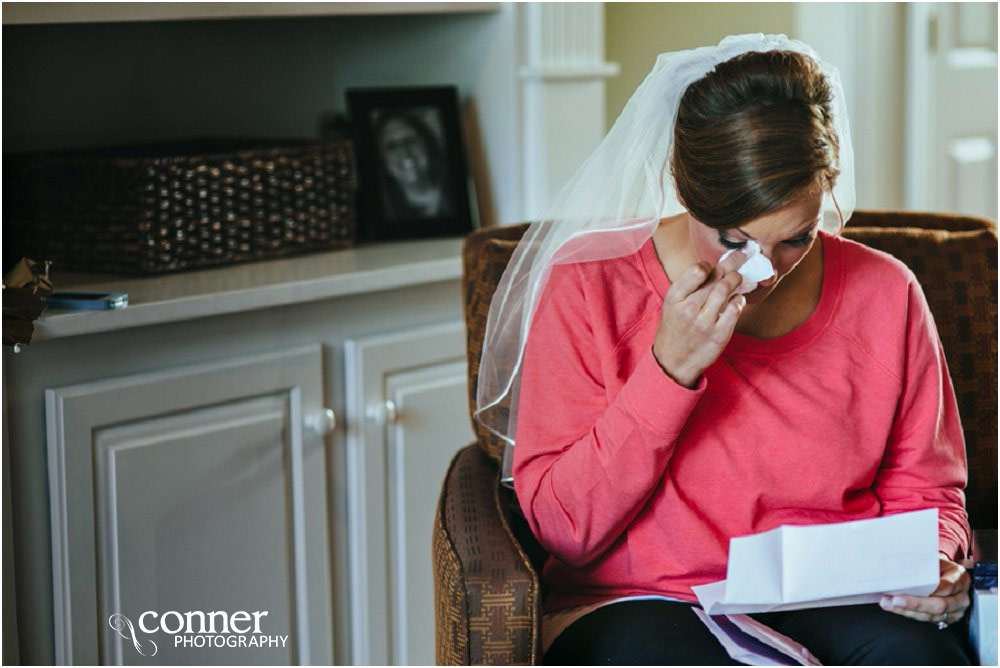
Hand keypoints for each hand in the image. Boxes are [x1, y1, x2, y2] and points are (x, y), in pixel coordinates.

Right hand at [652, 249, 749, 387]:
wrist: (673, 361)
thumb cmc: (675, 327)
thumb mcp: (673, 304)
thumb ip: (691, 286)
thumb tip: (718, 265)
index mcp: (675, 298)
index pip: (697, 270)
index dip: (708, 266)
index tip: (712, 268)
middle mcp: (688, 309)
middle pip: (717, 279)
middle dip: (732, 266)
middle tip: (739, 261)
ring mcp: (704, 323)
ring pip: (726, 290)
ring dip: (736, 280)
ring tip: (738, 279)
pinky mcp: (719, 335)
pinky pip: (735, 310)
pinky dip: (739, 300)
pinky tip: (737, 300)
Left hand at [879, 556, 970, 626]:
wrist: (948, 575)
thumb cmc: (938, 566)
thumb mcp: (936, 560)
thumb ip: (924, 562)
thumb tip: (900, 562)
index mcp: (960, 578)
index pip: (947, 586)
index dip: (929, 589)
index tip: (910, 588)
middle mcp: (961, 597)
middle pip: (939, 605)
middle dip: (914, 604)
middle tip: (893, 600)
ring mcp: (955, 611)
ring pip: (930, 615)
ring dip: (906, 611)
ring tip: (887, 604)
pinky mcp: (945, 619)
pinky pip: (926, 619)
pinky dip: (908, 613)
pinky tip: (894, 607)